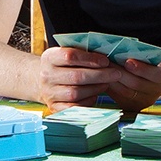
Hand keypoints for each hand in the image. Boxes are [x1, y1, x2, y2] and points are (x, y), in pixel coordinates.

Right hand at [37, 46, 160, 115]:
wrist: (43, 82)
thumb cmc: (63, 66)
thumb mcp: (67, 54)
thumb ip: (83, 53)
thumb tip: (106, 58)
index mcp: (49, 57)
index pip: (70, 56)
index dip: (90, 58)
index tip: (106, 60)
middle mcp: (46, 76)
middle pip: (76, 76)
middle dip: (100, 75)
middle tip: (116, 73)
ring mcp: (49, 93)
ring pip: (76, 93)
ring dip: (96, 88)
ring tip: (106, 84)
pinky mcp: (54, 107)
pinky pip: (74, 107)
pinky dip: (87, 101)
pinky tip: (95, 95)